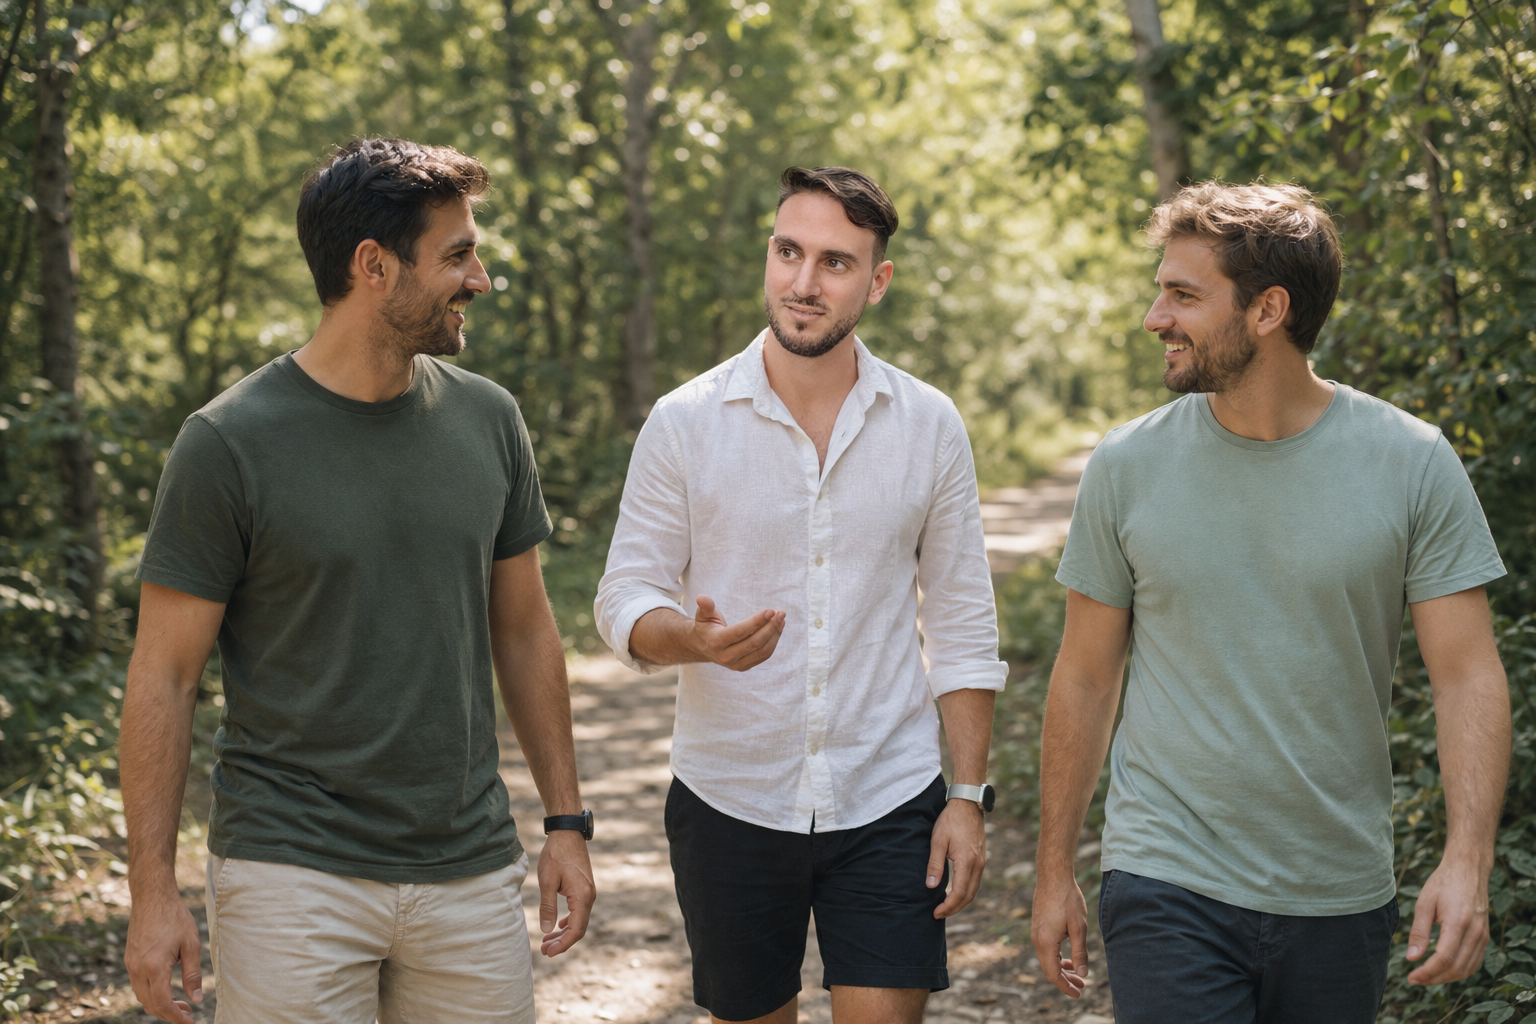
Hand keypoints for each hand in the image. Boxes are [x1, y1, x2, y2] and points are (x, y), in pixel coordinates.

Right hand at [124, 889, 202, 1023]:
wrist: (152, 897)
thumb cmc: (175, 917)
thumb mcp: (191, 944)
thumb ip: (192, 974)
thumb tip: (196, 998)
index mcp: (154, 966)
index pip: (162, 1003)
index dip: (176, 1017)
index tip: (189, 1021)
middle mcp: (137, 969)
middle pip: (149, 1004)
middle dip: (168, 1013)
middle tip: (188, 1012)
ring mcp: (130, 964)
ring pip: (142, 996)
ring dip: (159, 1004)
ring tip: (180, 1002)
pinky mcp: (129, 959)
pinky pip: (138, 985)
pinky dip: (151, 993)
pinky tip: (166, 988)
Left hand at [537, 830, 595, 956]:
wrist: (568, 833)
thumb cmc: (556, 854)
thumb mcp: (547, 881)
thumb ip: (547, 907)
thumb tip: (546, 930)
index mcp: (582, 897)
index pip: (575, 930)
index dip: (563, 944)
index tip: (548, 952)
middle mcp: (589, 896)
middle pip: (579, 928)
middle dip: (562, 942)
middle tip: (544, 951)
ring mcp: (589, 892)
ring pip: (579, 920)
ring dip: (564, 932)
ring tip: (547, 941)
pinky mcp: (584, 887)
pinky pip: (579, 911)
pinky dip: (568, 921)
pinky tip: (557, 925)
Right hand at [688, 595, 784, 670]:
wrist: (702, 648)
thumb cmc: (706, 627)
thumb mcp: (702, 615)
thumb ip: (705, 606)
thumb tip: (702, 598)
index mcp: (716, 642)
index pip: (740, 632)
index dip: (757, 622)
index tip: (770, 611)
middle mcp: (726, 656)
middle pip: (755, 643)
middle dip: (771, 627)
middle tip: (780, 613)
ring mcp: (736, 664)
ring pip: (762, 651)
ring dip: (775, 634)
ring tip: (781, 619)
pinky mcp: (744, 667)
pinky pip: (764, 656)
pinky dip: (773, 642)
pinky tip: (778, 628)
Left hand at [927, 799, 985, 917]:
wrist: (968, 805)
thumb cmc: (950, 821)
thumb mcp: (938, 841)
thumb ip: (935, 864)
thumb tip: (930, 886)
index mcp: (967, 862)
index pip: (959, 893)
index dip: (948, 906)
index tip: (936, 913)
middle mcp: (978, 865)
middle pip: (968, 896)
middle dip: (954, 908)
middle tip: (938, 914)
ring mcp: (981, 862)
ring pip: (973, 890)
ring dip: (960, 901)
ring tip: (945, 906)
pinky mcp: (981, 858)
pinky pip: (975, 881)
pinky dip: (965, 892)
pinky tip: (955, 892)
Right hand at [1030, 868, 1088, 998]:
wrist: (1053, 875)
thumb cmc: (1068, 899)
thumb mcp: (1079, 927)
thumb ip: (1080, 952)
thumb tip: (1082, 973)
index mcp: (1046, 942)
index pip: (1053, 974)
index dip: (1065, 987)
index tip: (1078, 994)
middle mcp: (1037, 939)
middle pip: (1049, 969)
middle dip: (1065, 980)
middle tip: (1082, 986)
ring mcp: (1036, 932)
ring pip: (1047, 959)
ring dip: (1062, 968)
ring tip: (1078, 973)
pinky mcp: (1038, 926)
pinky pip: (1046, 949)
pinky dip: (1057, 957)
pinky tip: (1069, 956)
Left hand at [1406, 854, 1491, 984]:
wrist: (1468, 870)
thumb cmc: (1443, 883)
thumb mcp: (1424, 903)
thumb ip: (1418, 931)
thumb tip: (1412, 958)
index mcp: (1458, 922)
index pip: (1444, 958)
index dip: (1428, 972)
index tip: (1412, 977)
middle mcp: (1475, 932)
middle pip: (1456, 968)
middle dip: (1435, 978)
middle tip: (1415, 979)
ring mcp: (1483, 936)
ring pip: (1467, 969)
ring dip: (1447, 978)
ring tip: (1426, 976)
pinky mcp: (1485, 936)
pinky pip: (1475, 962)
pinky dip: (1460, 971)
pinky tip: (1443, 969)